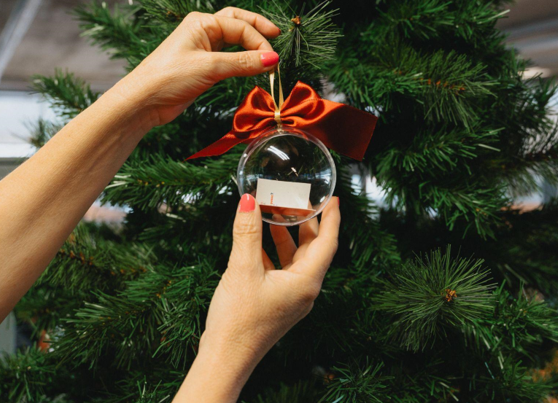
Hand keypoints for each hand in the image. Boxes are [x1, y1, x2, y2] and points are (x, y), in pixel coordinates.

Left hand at [113, 7, 280, 128]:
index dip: (260, 42)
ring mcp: (202, 47)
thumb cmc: (168, 78)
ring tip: (268, 54)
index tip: (273, 61)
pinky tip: (252, 65)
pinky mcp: (203, 65)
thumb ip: (243, 63)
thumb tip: (272, 59)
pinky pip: (229, 57)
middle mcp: (203, 30)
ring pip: (234, 40)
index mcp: (202, 22)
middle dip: (258, 29)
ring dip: (251, 45)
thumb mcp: (210, 68)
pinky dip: (243, 59)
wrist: (144, 100)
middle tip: (277, 37)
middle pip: (238, 22)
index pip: (241, 26)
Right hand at [173, 194, 339, 402]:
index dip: (331, 218)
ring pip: (295, 259)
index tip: (332, 198)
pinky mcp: (277, 303)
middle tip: (297, 199)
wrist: (225, 359)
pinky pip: (281, 270)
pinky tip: (256, 242)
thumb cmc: (238, 320)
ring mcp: (291, 298)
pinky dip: (272, 252)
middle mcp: (304, 290)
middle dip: (305, 223)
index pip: (328, 243)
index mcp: (306, 282)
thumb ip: (247, 233)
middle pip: (312, 249)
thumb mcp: (242, 269)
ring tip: (274, 213)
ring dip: (285, 236)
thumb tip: (249, 200)